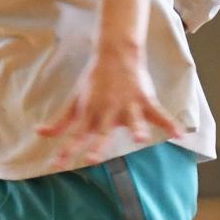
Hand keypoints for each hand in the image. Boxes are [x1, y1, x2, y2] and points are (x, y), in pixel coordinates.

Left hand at [38, 48, 180, 165]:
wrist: (116, 54)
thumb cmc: (94, 81)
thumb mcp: (75, 101)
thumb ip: (60, 121)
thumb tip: (40, 133)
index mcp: (90, 113)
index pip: (75, 135)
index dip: (66, 150)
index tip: (56, 165)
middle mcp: (108, 111)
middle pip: (102, 131)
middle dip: (98, 145)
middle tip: (92, 158)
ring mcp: (128, 105)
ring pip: (132, 119)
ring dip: (137, 128)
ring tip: (140, 138)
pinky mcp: (144, 100)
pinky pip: (158, 113)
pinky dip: (170, 123)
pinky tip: (179, 134)